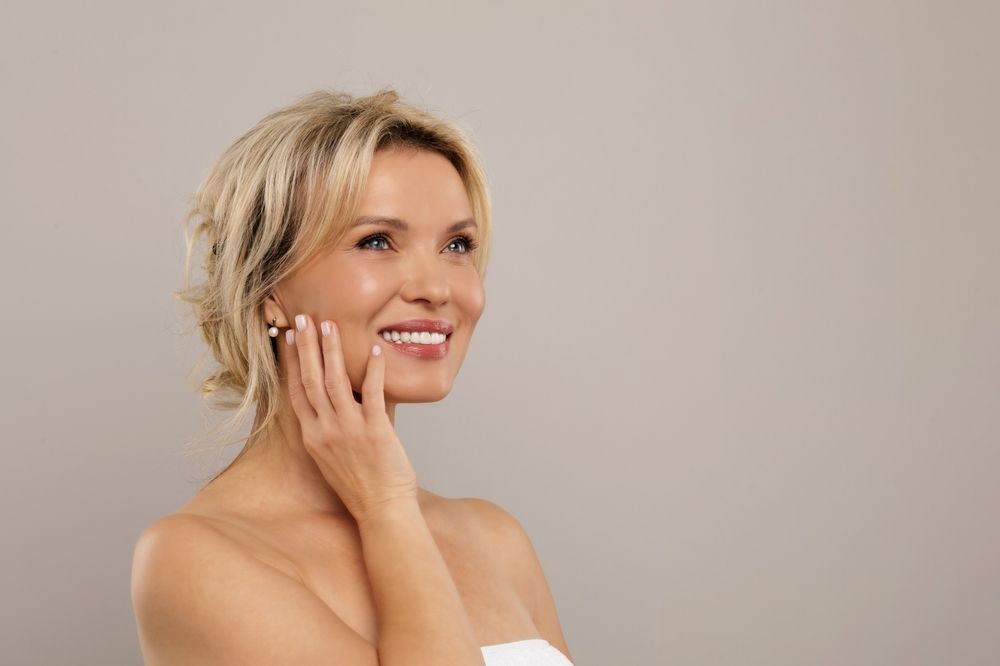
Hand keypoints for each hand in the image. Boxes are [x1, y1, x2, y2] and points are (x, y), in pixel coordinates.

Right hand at [283, 313, 418, 522]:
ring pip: (336, 383)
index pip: (297, 393)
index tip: (288, 339)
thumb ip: (334, 426)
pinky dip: (373, 371)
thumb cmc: (361, 485)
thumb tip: (344, 397)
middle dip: (306, 347)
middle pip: (311, 381)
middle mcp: (326, 431)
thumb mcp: (334, 456)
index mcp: (313, 437)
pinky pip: (373, 395)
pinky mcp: (375, 432)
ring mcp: (349, 431)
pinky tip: (374, 351)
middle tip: (303, 319)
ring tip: (330, 326)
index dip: (291, 363)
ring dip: (332, 352)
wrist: (382, 510)